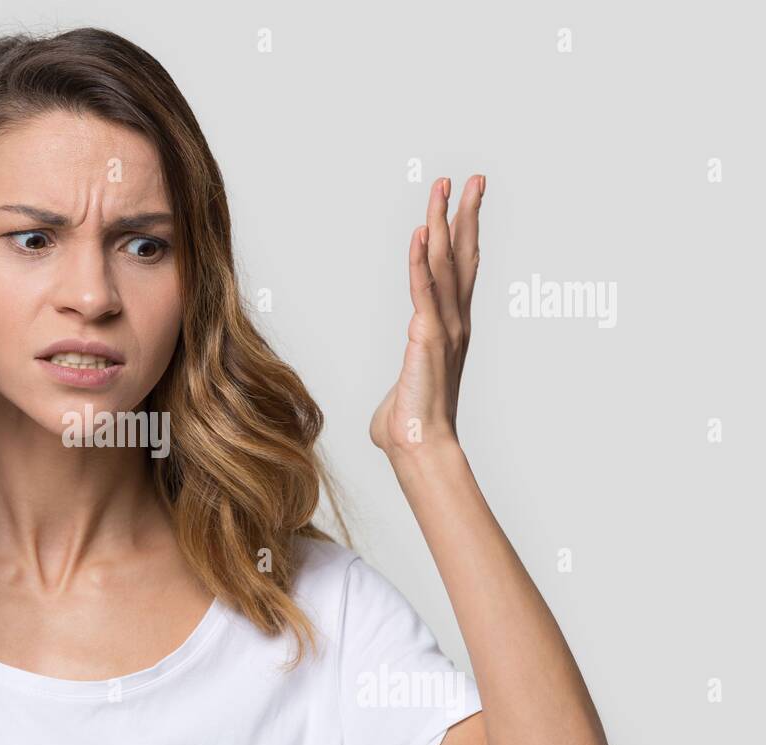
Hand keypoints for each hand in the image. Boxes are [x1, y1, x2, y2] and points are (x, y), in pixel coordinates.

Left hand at [370, 174, 483, 458]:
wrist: (418, 445)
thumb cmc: (409, 426)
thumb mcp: (404, 393)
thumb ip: (401, 386)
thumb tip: (392, 409)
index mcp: (450, 328)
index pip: (460, 272)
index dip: (464, 236)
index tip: (466, 204)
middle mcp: (454, 321)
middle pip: (462, 256)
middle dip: (465, 214)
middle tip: (471, 179)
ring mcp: (444, 327)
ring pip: (445, 263)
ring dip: (443, 222)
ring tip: (444, 187)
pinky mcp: (427, 336)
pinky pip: (422, 290)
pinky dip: (420, 260)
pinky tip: (420, 233)